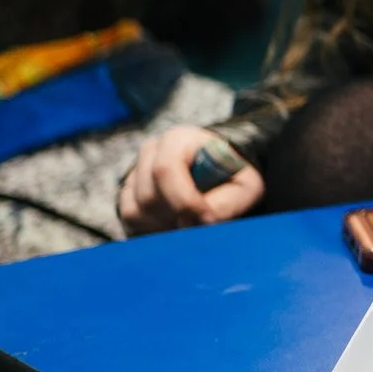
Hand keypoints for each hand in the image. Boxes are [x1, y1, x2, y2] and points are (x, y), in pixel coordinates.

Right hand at [118, 125, 264, 235]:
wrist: (222, 173)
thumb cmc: (235, 176)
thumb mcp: (244, 186)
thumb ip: (226, 203)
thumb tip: (201, 224)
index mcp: (178, 140)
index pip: (165, 169)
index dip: (183, 201)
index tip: (206, 220)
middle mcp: (150, 152)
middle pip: (149, 196)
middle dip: (176, 218)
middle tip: (202, 226)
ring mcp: (134, 173)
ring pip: (135, 212)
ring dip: (164, 227)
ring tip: (191, 224)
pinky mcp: (128, 195)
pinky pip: (130, 222)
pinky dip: (153, 232)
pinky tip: (176, 227)